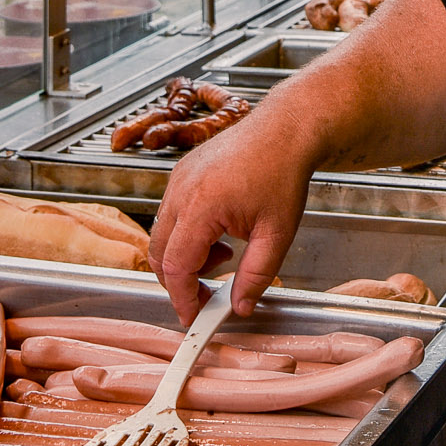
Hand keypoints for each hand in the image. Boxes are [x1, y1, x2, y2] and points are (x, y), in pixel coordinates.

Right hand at [149, 114, 314, 321]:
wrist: (286, 129)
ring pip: (162, 234)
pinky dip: (186, 234)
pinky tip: (219, 232)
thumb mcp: (278, 233)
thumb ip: (256, 276)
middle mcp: (181, 190)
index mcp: (201, 205)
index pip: (176, 267)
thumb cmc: (283, 170)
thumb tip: (239, 306)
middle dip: (179, 281)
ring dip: (184, 256)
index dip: (182, 298)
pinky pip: (170, 214)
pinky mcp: (181, 173)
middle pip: (159, 254)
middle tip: (206, 295)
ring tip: (224, 255)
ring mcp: (178, 179)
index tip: (194, 316)